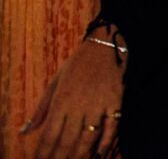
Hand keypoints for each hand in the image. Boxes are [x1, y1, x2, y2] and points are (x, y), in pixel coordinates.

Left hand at [20, 37, 121, 158]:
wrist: (105, 46)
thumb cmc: (77, 65)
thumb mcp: (54, 83)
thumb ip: (40, 110)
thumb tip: (24, 131)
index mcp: (61, 101)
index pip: (49, 135)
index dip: (42, 153)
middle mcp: (79, 106)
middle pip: (67, 140)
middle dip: (59, 158)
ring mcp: (99, 105)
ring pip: (88, 138)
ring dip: (79, 154)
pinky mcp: (116, 103)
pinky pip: (112, 127)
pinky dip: (106, 142)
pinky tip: (99, 154)